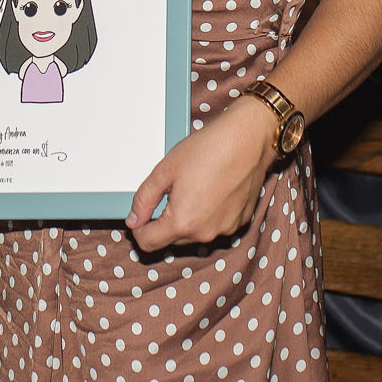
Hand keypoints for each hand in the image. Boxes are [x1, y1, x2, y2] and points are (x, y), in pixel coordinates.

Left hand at [125, 98, 275, 252]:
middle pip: (172, 240)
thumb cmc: (209, 149)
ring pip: (195, 234)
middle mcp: (205, 233)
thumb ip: (144, 199)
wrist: (248, 138)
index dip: (139, 229)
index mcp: (182, 222)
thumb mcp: (164, 170)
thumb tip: (133, 220)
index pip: (148, 243)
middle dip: (165, 221)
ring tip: (194, 186)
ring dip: (188, 218)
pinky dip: (209, 214)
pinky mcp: (240, 222)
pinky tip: (212, 189)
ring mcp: (225, 229)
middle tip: (171, 190)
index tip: (142, 214)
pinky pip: (215, 225)